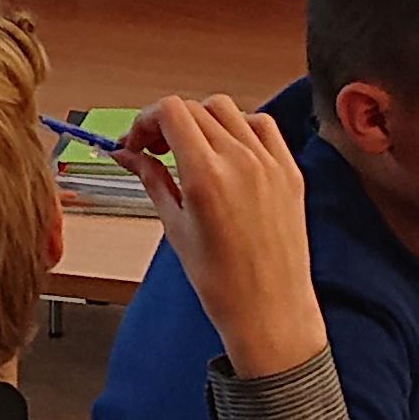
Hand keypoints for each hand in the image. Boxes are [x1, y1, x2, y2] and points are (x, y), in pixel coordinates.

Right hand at [123, 91, 325, 381]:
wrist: (270, 311)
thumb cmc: (223, 283)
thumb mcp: (175, 228)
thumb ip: (152, 180)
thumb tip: (128, 154)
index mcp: (207, 176)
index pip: (171, 111)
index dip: (145, 119)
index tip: (137, 141)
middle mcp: (241, 161)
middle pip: (195, 108)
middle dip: (167, 123)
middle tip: (153, 149)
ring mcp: (270, 163)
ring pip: (228, 110)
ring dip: (202, 121)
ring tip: (189, 151)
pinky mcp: (290, 171)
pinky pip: (263, 126)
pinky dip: (240, 127)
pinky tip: (227, 152)